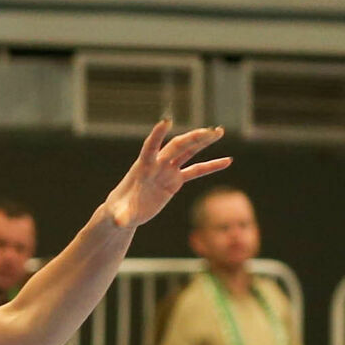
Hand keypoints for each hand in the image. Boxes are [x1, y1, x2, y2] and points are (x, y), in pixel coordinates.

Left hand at [105, 121, 230, 231]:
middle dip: (192, 138)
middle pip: (176, 147)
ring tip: (219, 132)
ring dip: (203, 141)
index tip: (166, 121)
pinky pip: (196, 171)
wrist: (125, 212)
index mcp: (143, 168)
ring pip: (188, 152)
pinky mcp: (175, 180)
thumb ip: (120, 216)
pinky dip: (210, 166)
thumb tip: (118, 222)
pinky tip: (227, 161)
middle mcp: (157, 164)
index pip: (150, 147)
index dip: (157, 135)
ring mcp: (168, 170)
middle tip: (210, 131)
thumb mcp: (119, 215)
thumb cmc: (119, 211)